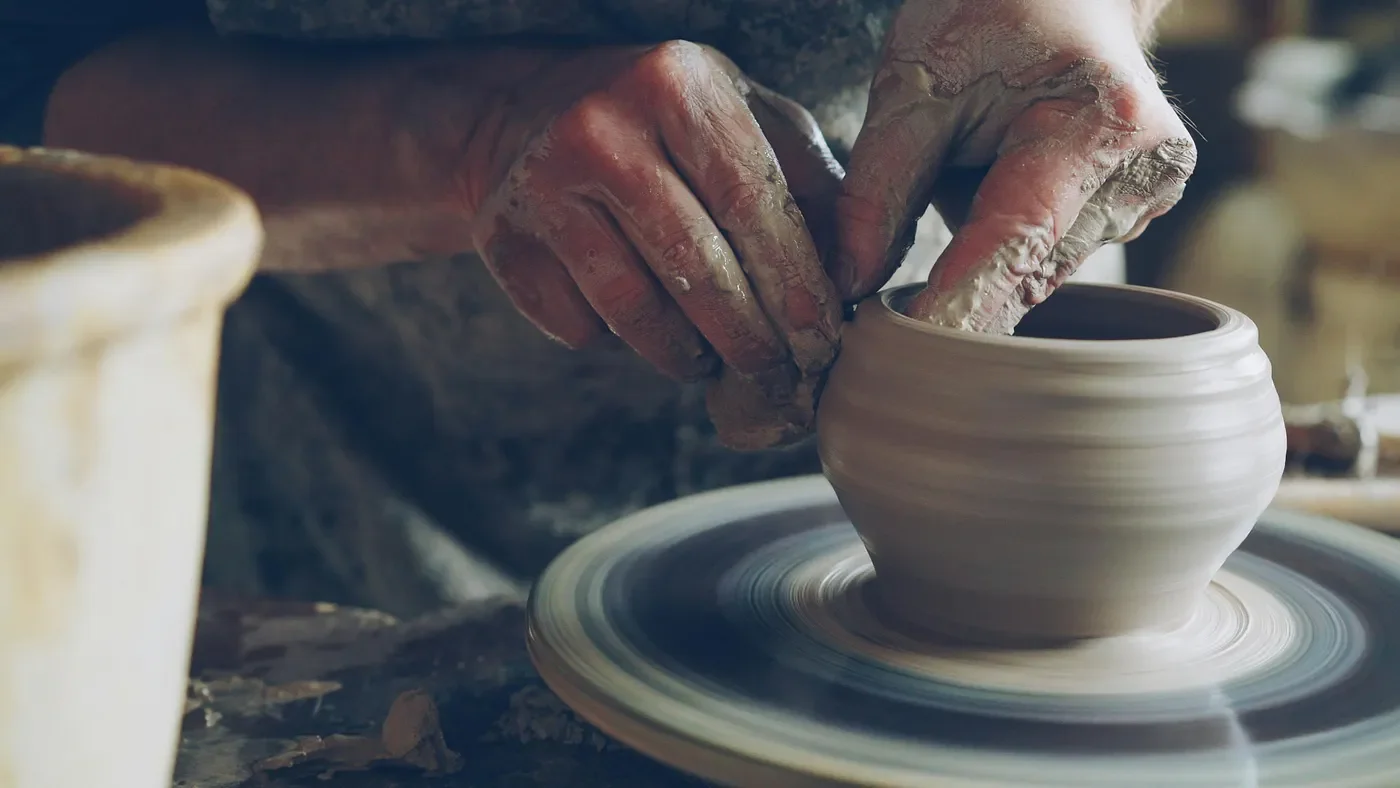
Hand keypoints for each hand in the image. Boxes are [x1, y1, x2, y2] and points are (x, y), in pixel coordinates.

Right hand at [460, 42, 844, 447]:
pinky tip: (639, 322)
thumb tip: (857, 277)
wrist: (524, 111)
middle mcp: (602, 128)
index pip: (751, 203)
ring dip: (683, 353)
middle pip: (695, 268)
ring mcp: (543, 184)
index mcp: (676, 85)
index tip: (820, 340)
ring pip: (633, 310)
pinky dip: (619, 342)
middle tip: (775, 375)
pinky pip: (580, 325)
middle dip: (747, 339)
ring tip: (708, 355)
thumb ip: (808, 185)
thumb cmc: (663, 122)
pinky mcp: (502, 238)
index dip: (792, 284)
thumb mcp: (743, 118)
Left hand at [834, 0, 1196, 331]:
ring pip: (1037, 276)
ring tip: (948, 206)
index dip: (957, 309)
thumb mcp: (913, 85)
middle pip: (1027, 273)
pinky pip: (1050, 260)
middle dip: (955, 301)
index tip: (909, 359)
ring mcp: (1148, 198)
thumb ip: (877, 188)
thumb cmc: (989, 16)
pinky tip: (982, 212)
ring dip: (981, 270)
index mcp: (1098, 123)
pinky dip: (1004, 257)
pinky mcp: (1134, 213)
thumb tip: (849, 285)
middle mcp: (1142, 171)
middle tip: (885, 335)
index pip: (1013, 244)